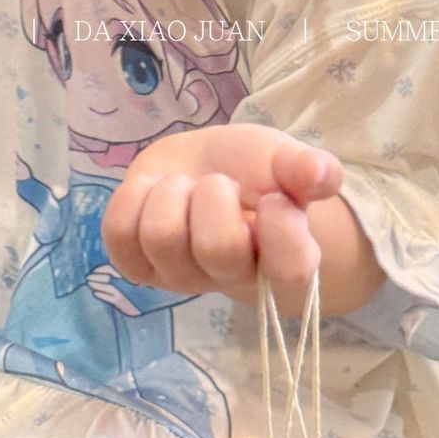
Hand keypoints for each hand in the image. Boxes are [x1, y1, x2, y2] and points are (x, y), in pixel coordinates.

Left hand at [102, 124, 344, 306]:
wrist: (204, 166)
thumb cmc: (252, 168)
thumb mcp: (283, 158)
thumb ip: (306, 167)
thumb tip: (319, 175)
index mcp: (283, 260)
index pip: (292, 270)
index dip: (281, 226)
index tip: (272, 195)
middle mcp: (230, 279)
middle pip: (218, 248)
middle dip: (216, 194)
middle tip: (219, 183)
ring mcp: (180, 277)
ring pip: (162, 237)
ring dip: (172, 193)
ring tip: (184, 187)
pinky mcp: (136, 265)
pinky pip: (119, 234)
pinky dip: (133, 198)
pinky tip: (151, 192)